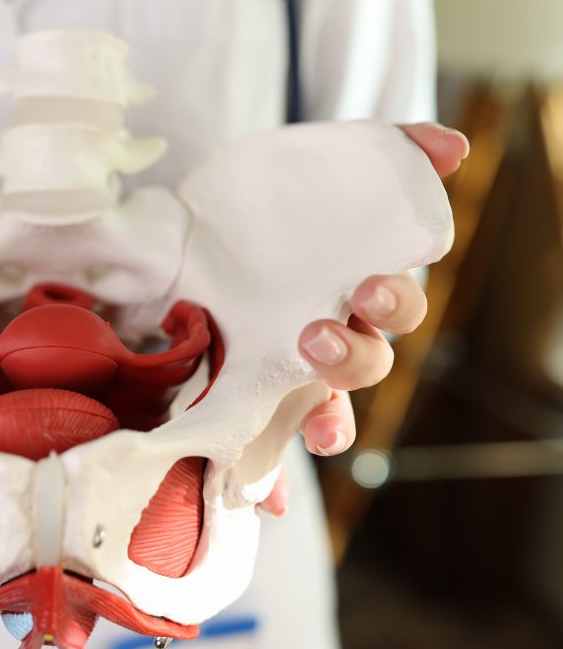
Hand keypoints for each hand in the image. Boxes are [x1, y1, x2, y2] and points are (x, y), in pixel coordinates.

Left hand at [258, 122, 468, 516]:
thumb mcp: (320, 162)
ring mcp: (286, 368)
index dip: (391, 308)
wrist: (195, 228)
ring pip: (325, 409)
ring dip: (325, 420)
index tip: (367, 291)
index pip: (393, 309)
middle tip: (318, 336)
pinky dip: (274, 479)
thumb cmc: (270, 201)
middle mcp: (329, 334)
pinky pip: (265, 443)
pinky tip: (269, 502)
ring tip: (313, 426)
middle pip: (365, 364)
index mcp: (350, 289)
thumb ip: (390, 152)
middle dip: (353, 359)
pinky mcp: (244, 390)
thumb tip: (452, 146)